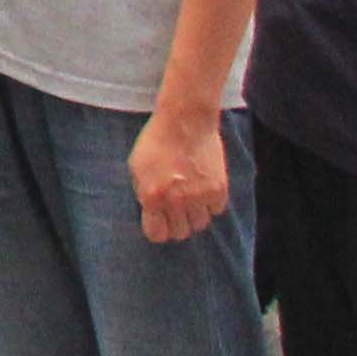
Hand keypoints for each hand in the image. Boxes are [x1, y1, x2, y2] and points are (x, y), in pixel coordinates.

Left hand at [131, 101, 233, 243]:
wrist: (185, 120)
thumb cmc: (156, 141)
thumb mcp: (137, 168)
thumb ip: (144, 194)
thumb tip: (153, 215)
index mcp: (151, 196)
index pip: (157, 235)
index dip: (159, 229)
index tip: (160, 222)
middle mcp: (175, 201)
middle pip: (180, 232)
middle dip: (177, 222)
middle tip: (176, 207)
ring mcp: (198, 196)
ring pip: (200, 224)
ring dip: (195, 213)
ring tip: (190, 195)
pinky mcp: (218, 189)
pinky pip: (216, 210)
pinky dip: (211, 202)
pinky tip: (203, 185)